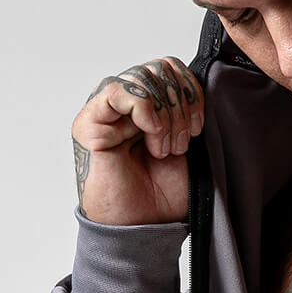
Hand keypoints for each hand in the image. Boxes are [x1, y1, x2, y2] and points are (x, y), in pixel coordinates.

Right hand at [72, 57, 203, 225]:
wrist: (144, 225)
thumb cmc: (163, 193)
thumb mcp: (189, 145)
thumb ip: (188, 110)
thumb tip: (201, 81)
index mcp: (150, 104)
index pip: (171, 67)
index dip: (192, 91)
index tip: (199, 128)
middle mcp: (127, 103)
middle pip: (160, 68)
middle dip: (181, 106)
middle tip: (180, 144)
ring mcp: (107, 110)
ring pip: (143, 76)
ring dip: (165, 115)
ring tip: (164, 148)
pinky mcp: (90, 121)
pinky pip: (117, 90)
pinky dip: (144, 110)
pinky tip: (150, 136)